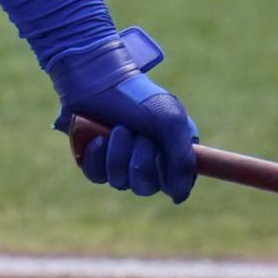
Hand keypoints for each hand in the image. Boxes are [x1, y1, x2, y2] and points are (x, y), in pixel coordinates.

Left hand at [48, 28, 196, 202]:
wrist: (100, 80)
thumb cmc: (140, 98)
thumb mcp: (171, 121)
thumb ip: (182, 159)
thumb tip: (179, 197)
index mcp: (171, 154)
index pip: (175, 185)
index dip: (166, 173)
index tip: (160, 153)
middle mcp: (147, 163)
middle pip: (145, 187)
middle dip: (140, 159)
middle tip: (138, 134)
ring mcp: (120, 164)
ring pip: (119, 181)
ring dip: (118, 153)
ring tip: (117, 128)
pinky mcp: (95, 162)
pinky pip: (96, 175)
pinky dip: (99, 155)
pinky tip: (99, 136)